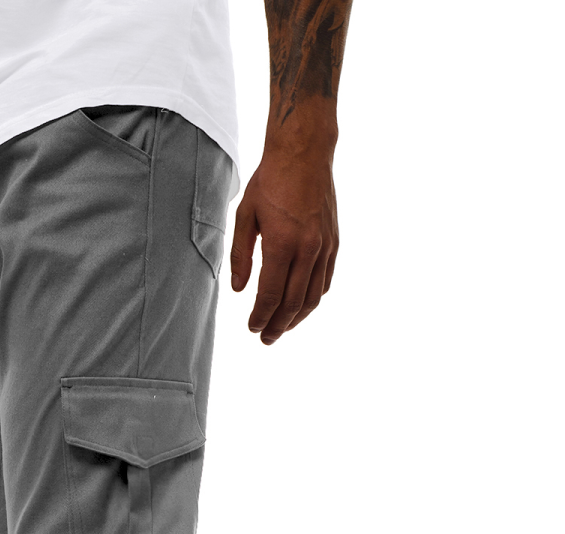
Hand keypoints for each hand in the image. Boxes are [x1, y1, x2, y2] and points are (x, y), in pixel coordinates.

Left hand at [229, 142, 338, 344]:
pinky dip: (313, 299)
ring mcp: (324, 247)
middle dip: (277, 325)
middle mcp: (308, 249)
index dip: (261, 316)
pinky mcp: (334, 242)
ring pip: (313, 297)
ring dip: (297, 318)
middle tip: (265, 339)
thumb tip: (240, 290)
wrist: (305, 154)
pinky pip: (325, 281)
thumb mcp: (245, 216)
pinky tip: (300, 306)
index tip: (252, 327)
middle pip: (293, 303)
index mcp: (282, 243)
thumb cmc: (271, 182)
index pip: (271, 294)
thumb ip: (241, 256)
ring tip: (282, 329)